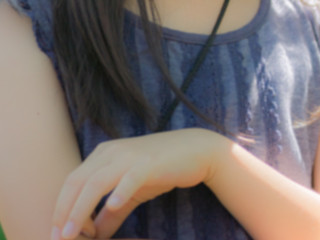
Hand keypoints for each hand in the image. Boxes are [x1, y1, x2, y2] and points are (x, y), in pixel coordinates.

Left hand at [52, 129, 221, 239]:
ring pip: (95, 183)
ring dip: (80, 210)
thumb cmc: (163, 169)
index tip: (62, 234)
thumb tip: (95, 236)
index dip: (61, 209)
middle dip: (63, 213)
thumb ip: (112, 214)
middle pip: (76, 183)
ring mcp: (130, 156)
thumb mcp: (132, 193)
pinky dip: (118, 192)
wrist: (199, 150)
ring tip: (73, 233)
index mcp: (103, 155)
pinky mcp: (150, 162)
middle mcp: (111, 152)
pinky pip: (129, 177)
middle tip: (59, 238)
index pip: (71, 182)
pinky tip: (111, 207)